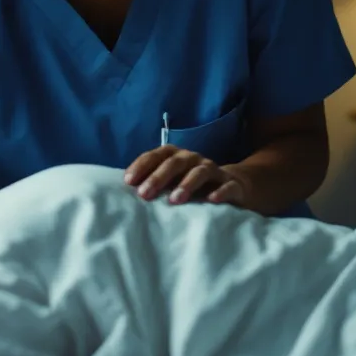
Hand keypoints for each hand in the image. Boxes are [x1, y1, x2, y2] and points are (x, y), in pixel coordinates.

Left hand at [123, 145, 246, 205]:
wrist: (233, 186)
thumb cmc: (191, 185)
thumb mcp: (171, 182)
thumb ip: (151, 184)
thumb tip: (121, 193)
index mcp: (176, 156)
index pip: (157, 155)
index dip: (142, 165)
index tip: (128, 182)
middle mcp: (193, 159)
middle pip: (175, 162)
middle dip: (158, 177)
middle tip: (144, 194)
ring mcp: (214, 171)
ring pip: (200, 172)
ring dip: (186, 184)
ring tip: (174, 200)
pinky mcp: (232, 185)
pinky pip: (228, 186)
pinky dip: (220, 192)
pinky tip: (211, 200)